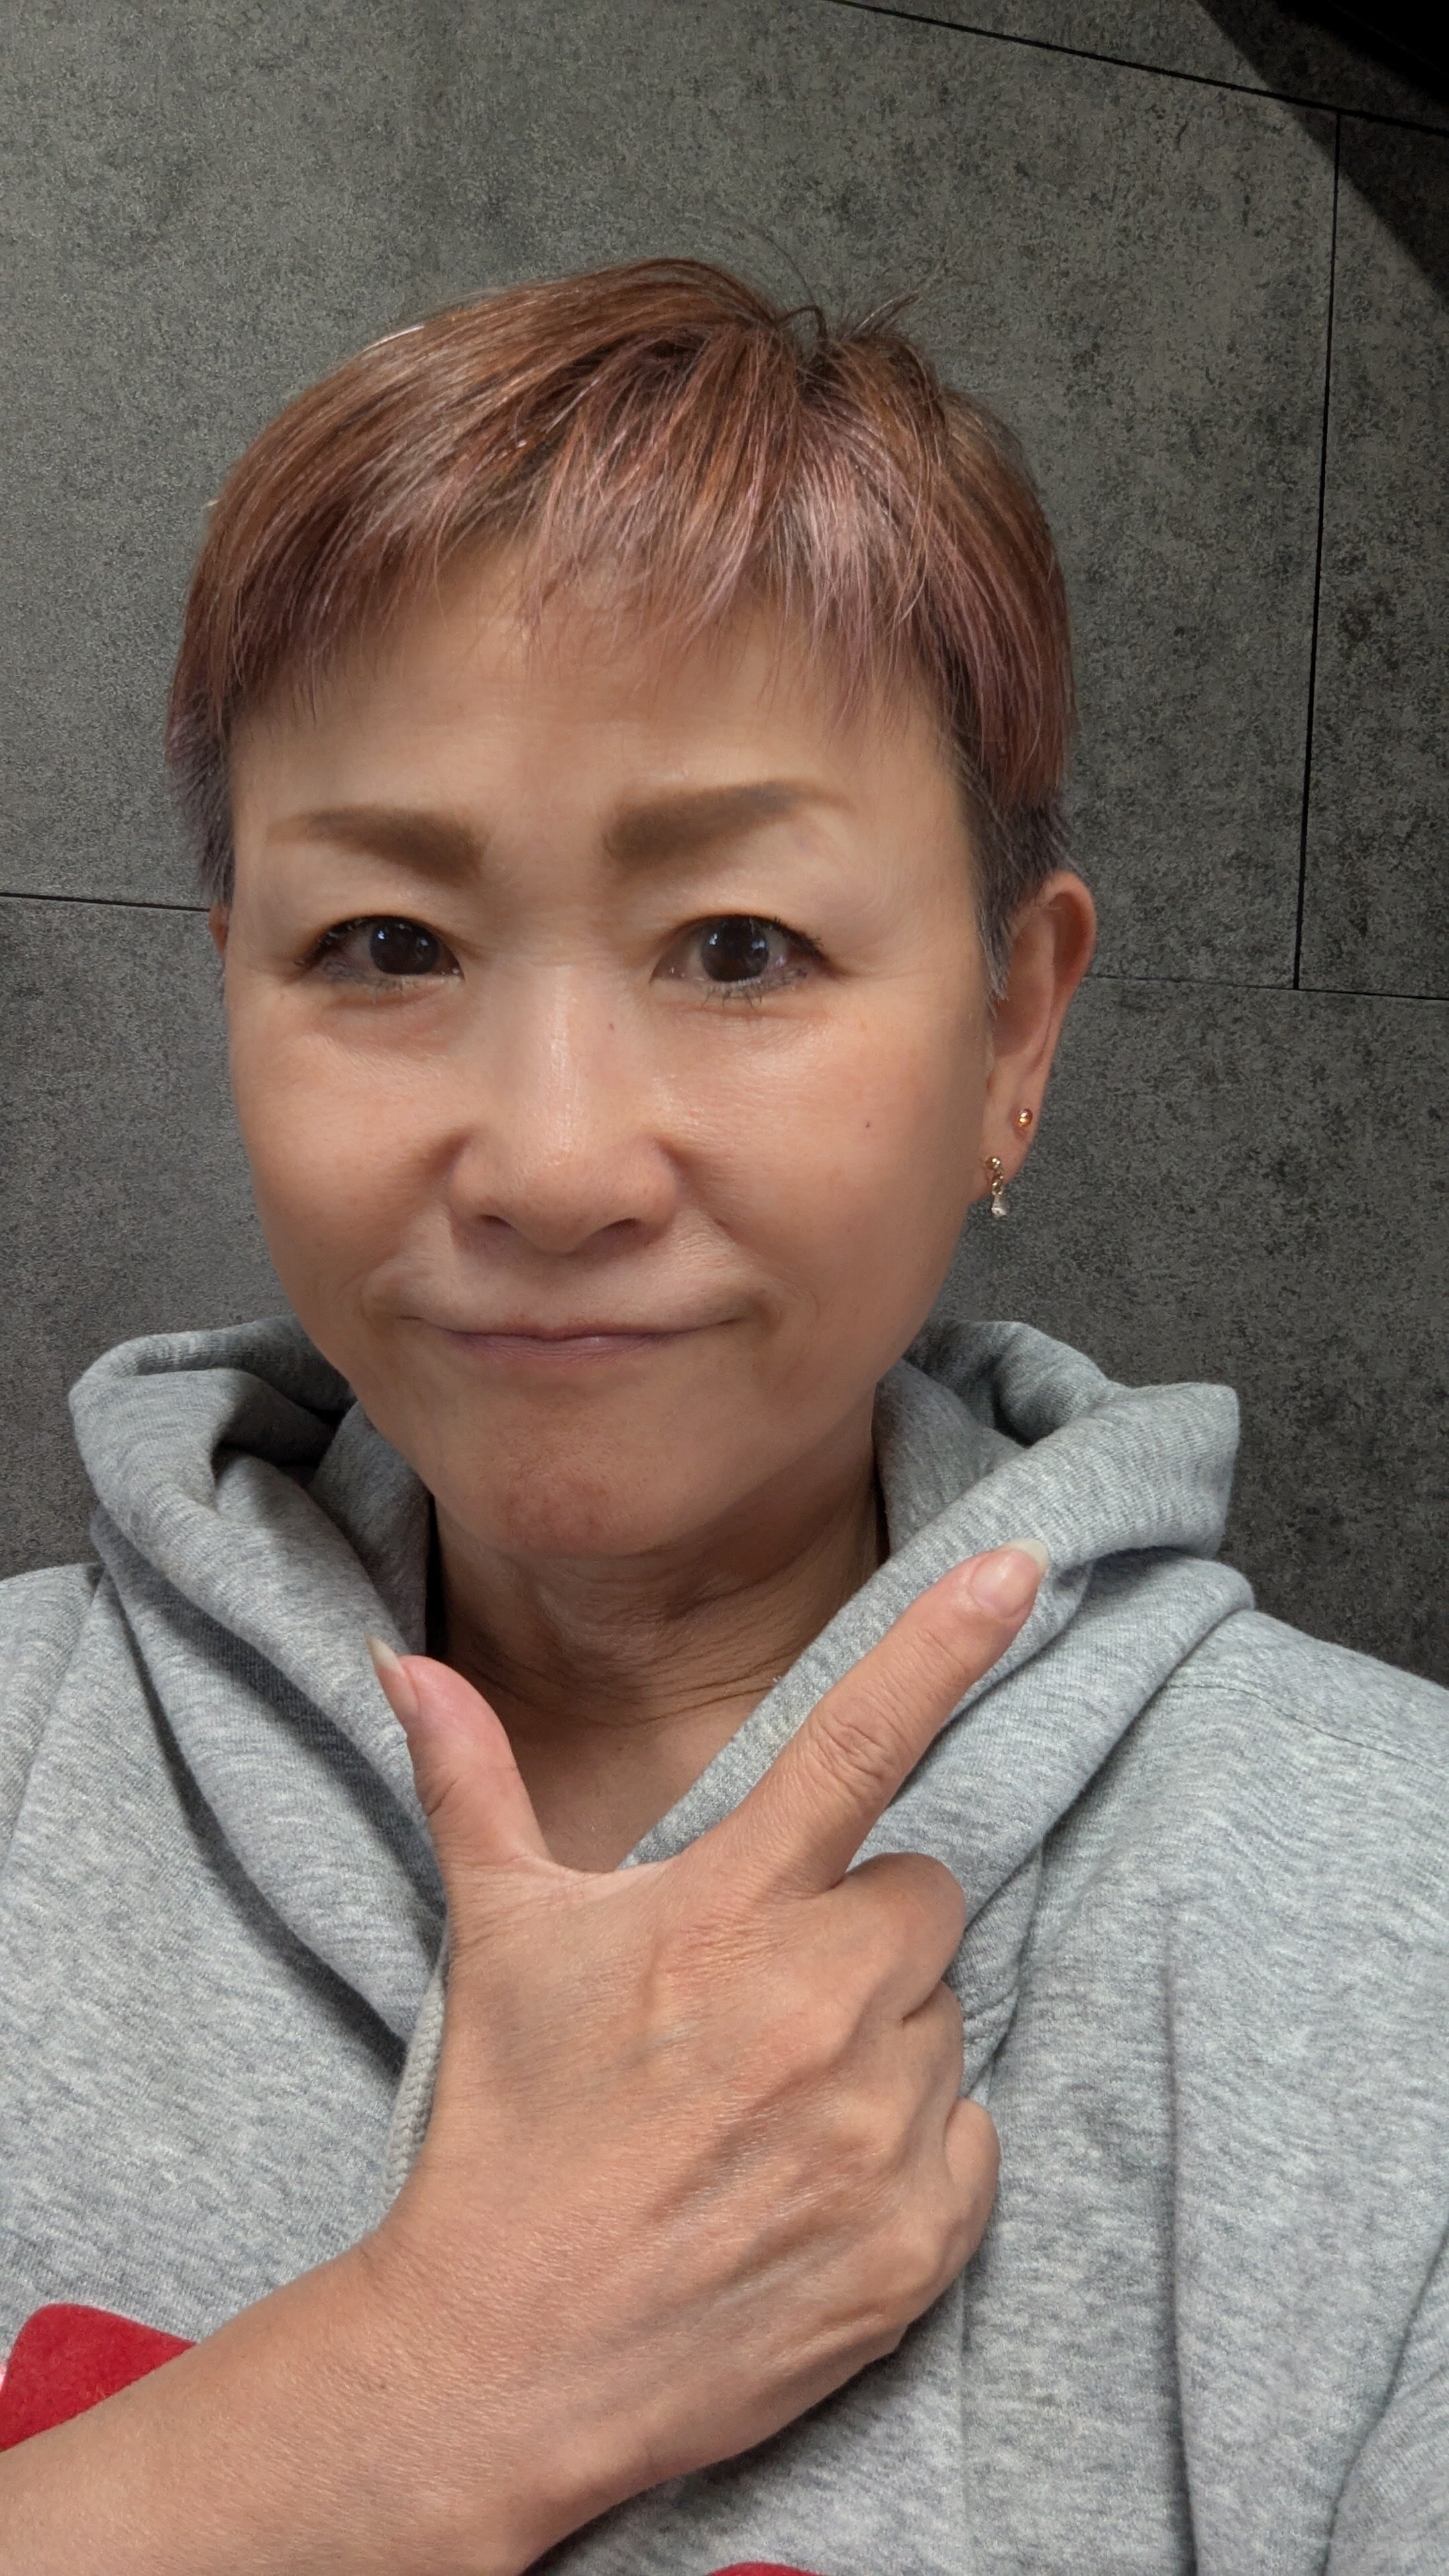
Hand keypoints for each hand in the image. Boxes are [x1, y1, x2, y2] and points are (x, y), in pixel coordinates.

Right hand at [0, 1541, 1042, 2575]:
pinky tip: (811, 2180)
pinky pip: (974, 2137)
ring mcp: (878, 2134)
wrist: (508, 2359)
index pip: (857, 1745)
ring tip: (768, 2106)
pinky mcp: (918, 2245)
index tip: (1019, 1567)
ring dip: (882, 2042)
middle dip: (861, 1930)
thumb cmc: (506, 2128)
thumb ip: (471, 1783)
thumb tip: (405, 1661)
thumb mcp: (496, 1939)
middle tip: (758, 2001)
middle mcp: (821, 2011)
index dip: (943, 1644)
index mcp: (728, 1916)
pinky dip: (914, 2151)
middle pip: (924, 1899)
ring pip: (946, 2020)